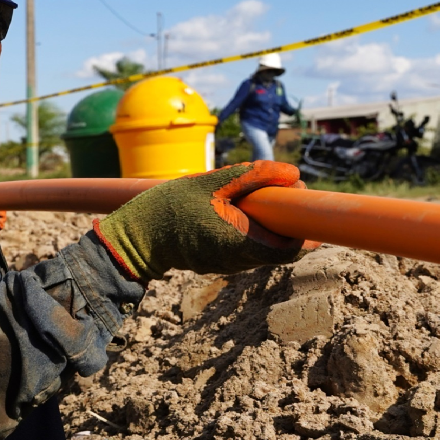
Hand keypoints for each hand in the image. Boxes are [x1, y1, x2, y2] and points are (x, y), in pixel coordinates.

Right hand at [94, 160, 317, 280]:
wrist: (135, 238)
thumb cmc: (169, 207)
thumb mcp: (211, 182)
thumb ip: (253, 176)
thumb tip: (292, 173)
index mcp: (240, 242)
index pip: (290, 248)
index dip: (303, 228)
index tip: (299, 199)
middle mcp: (237, 261)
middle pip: (279, 249)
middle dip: (286, 222)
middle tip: (280, 191)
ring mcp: (226, 265)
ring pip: (262, 249)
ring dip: (267, 226)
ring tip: (254, 197)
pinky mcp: (216, 262)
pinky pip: (244, 249)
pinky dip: (250, 231)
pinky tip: (235, 210)